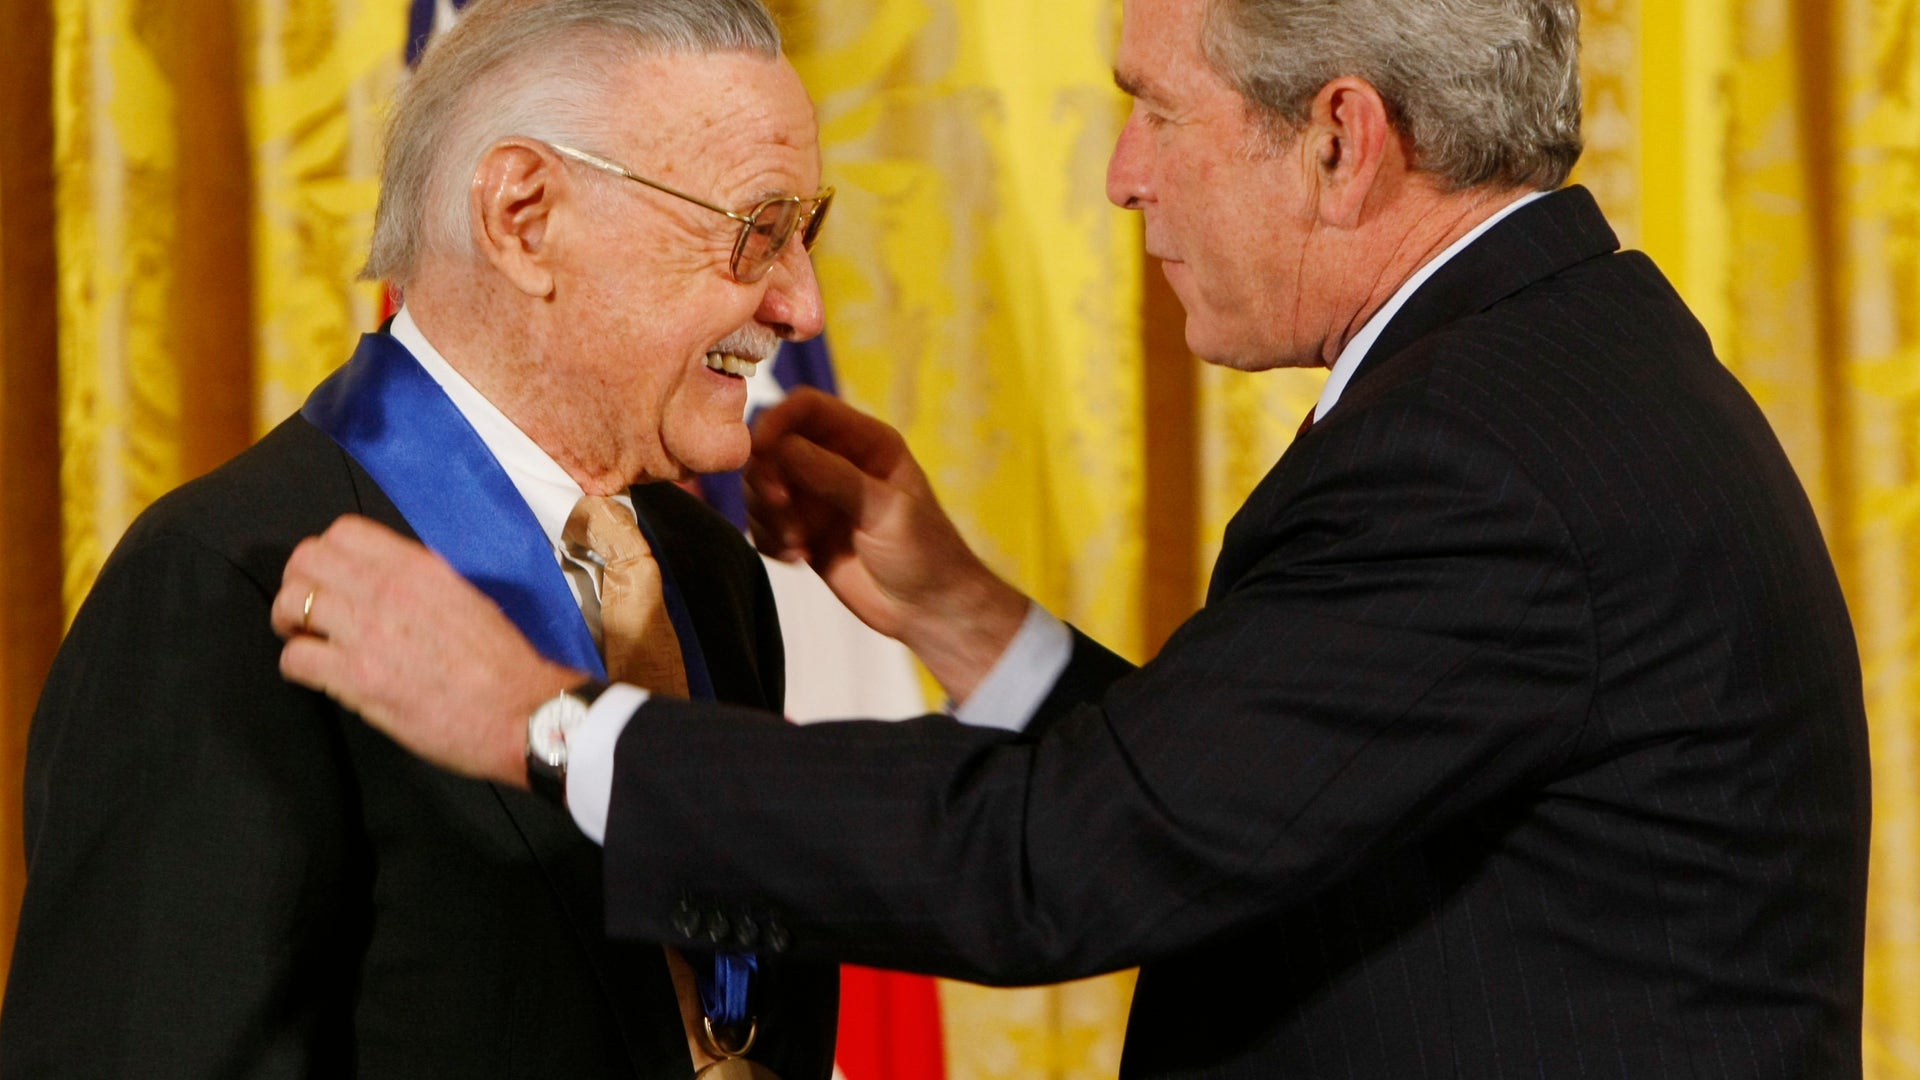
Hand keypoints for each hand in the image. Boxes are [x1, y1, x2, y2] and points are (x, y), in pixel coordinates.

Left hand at [273, 515, 582, 785]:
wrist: (523, 712)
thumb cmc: (505, 663)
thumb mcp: (469, 597)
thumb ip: (423, 583)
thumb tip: (389, 583)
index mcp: (419, 567)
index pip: (345, 532)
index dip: (327, 554)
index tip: (332, 577)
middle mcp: (388, 590)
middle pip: (307, 560)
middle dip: (298, 582)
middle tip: (307, 608)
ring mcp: (368, 633)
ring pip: (292, 603)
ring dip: (290, 621)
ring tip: (305, 640)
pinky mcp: (357, 679)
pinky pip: (295, 659)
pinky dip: (296, 664)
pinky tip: (315, 674)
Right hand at [745, 389, 1027, 701]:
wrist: (928, 610)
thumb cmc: (925, 553)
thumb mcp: (886, 510)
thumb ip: (835, 477)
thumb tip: (780, 447)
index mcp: (865, 441)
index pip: (806, 408)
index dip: (777, 420)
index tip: (761, 450)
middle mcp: (834, 461)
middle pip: (773, 445)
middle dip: (767, 476)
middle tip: (781, 506)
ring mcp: (816, 497)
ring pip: (761, 485)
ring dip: (768, 514)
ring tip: (799, 544)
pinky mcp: (802, 530)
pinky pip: (762, 523)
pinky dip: (770, 539)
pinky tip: (801, 557)